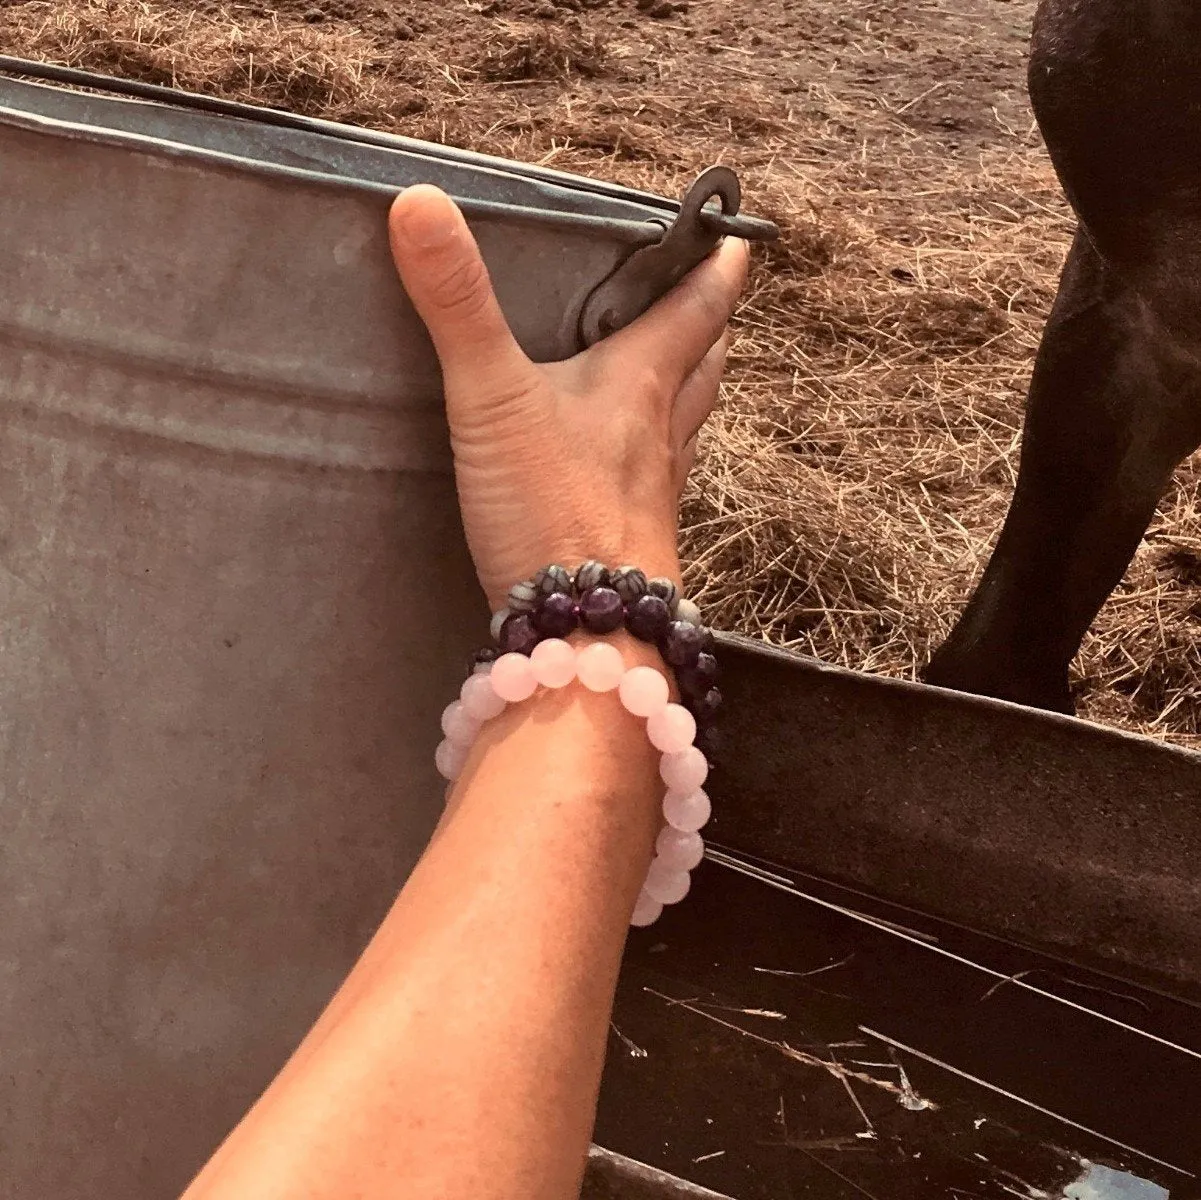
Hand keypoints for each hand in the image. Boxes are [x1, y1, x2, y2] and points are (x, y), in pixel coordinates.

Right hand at [388, 185, 748, 610]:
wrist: (585, 635)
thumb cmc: (553, 510)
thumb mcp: (494, 398)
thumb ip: (458, 306)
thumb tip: (419, 202)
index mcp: (641, 383)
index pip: (696, 308)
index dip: (717, 266)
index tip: (734, 234)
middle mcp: (661, 433)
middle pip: (704, 365)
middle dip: (709, 326)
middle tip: (709, 295)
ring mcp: (655, 492)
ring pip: (688, 422)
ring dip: (690, 386)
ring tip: (680, 365)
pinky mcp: (636, 540)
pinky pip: (658, 477)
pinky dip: (655, 451)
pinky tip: (630, 464)